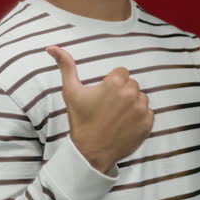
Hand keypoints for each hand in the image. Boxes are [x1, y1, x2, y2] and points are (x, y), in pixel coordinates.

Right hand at [47, 46, 153, 172]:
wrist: (90, 152)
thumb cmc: (81, 121)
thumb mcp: (71, 92)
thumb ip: (66, 66)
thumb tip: (51, 47)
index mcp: (115, 83)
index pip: (122, 73)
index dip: (112, 83)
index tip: (104, 96)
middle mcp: (131, 94)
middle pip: (132, 85)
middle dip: (122, 93)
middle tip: (108, 108)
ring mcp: (141, 110)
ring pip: (141, 98)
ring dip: (132, 104)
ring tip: (117, 117)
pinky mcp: (148, 123)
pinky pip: (148, 113)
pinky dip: (139, 118)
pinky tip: (125, 125)